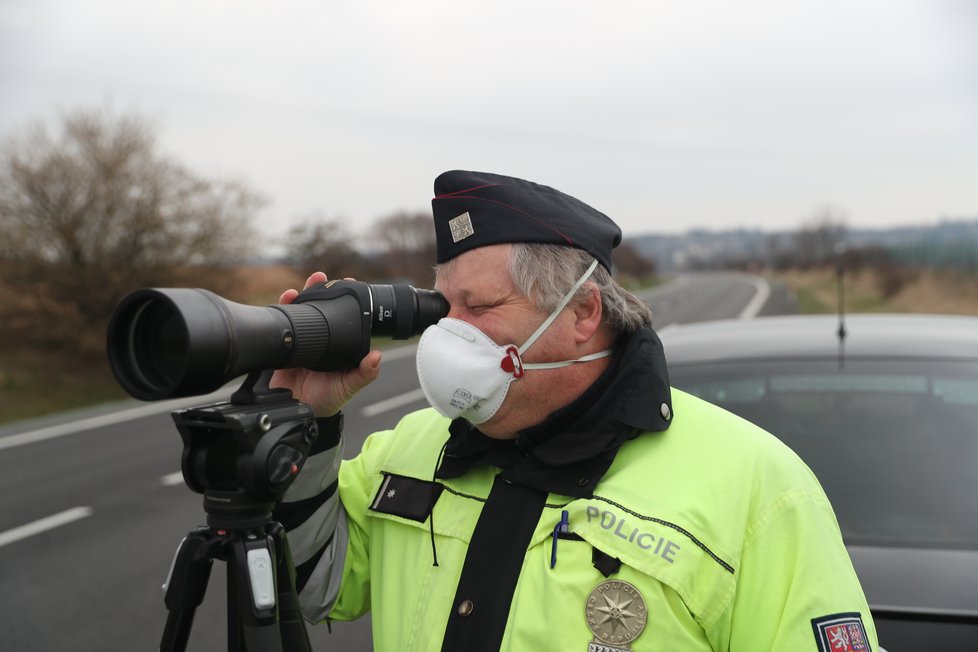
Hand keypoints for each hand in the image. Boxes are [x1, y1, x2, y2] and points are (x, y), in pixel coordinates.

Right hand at [269, 272, 381, 416]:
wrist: (297, 413)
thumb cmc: (327, 400)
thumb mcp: (349, 387)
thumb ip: (364, 374)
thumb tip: (377, 356)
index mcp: (338, 343)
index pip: (341, 315)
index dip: (343, 299)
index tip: (348, 282)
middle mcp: (320, 338)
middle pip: (319, 308)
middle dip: (319, 290)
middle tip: (321, 278)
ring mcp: (302, 340)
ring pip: (301, 311)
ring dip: (301, 295)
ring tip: (305, 284)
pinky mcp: (284, 345)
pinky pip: (282, 323)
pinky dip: (282, 308)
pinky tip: (285, 299)